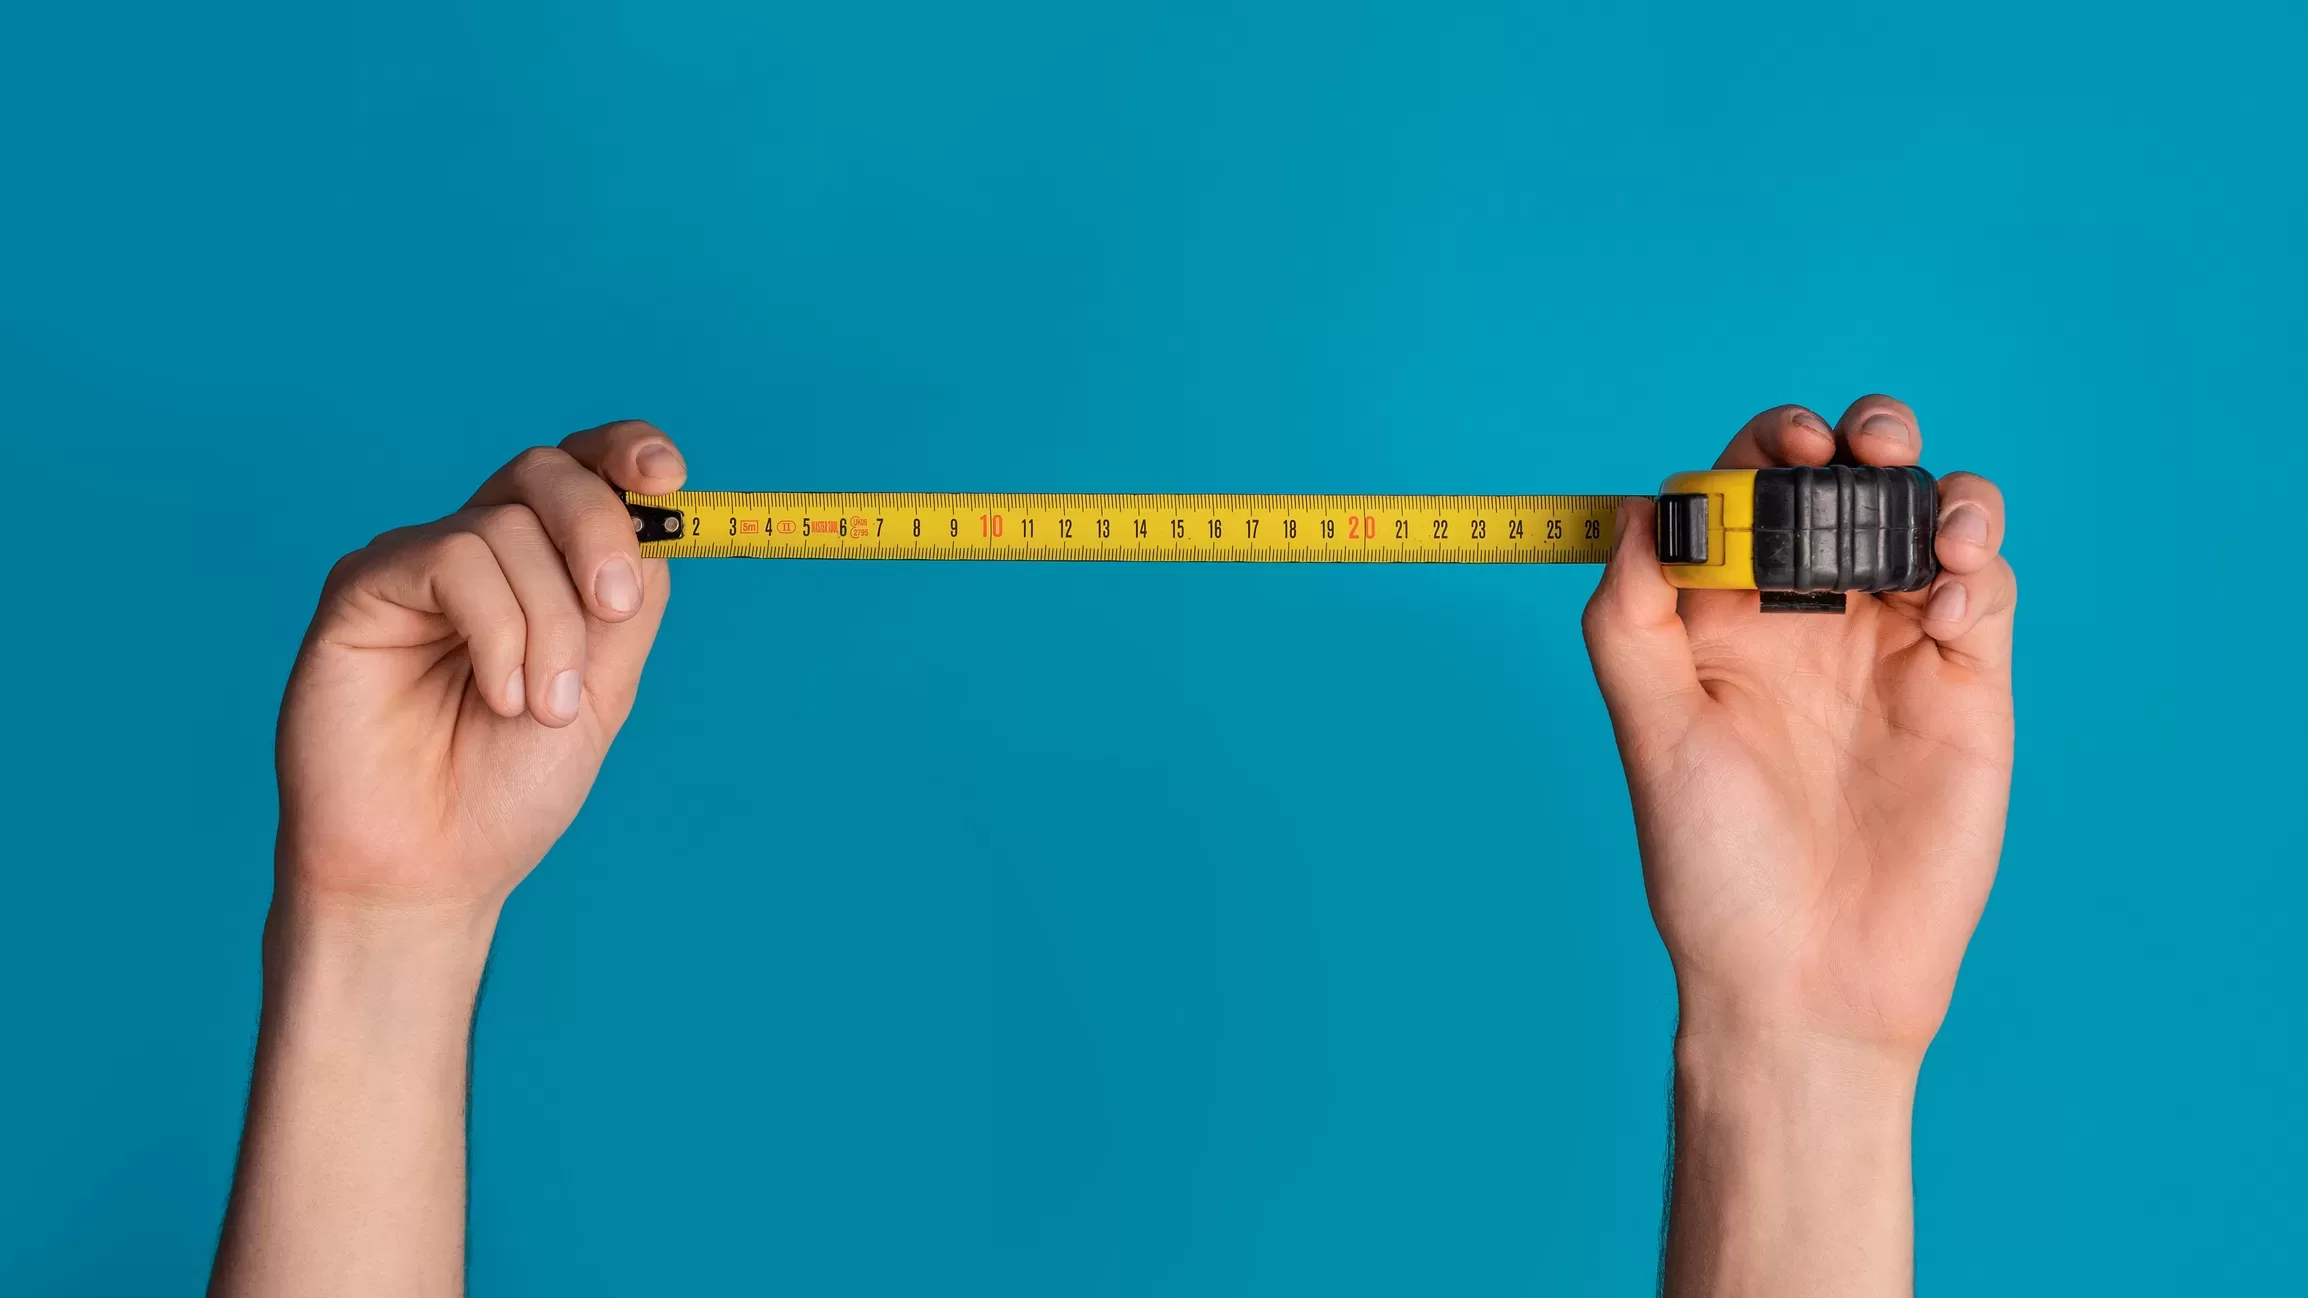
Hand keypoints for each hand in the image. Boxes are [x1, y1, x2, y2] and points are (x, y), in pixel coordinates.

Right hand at [275, 420, 686, 918]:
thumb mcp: (602, 691)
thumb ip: (627, 607)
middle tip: (613, 610)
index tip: (671, 479)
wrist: (430, 870)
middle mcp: (477, 552)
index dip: (625, 453)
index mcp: (541, 567)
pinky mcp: (362, 588)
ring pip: (506, 526)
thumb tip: (658, 528)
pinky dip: (499, 629)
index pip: (583, 470)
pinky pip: (452, 561)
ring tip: (542, 707)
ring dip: (549, 623)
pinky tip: (500, 695)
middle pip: (546, 473)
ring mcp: (416, 565)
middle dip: (598, 529)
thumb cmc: (506, 791)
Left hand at [1583, 396, 2014, 1060]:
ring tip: (1931, 525)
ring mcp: (1891, 646)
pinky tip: (1943, 616)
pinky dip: (1978, 571)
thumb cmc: (1713, 866)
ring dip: (1937, 489)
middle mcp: (1810, 616)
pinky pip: (1985, 593)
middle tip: (1861, 445)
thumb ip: (1630, 620)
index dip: (1766, 446)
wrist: (1806, 977)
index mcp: (1726, 615)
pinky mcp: (1963, 688)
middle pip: (1849, 482)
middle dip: (1864, 436)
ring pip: (1931, 519)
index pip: (1750, 489)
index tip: (1781, 448)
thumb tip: (1635, 509)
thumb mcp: (1652, 734)